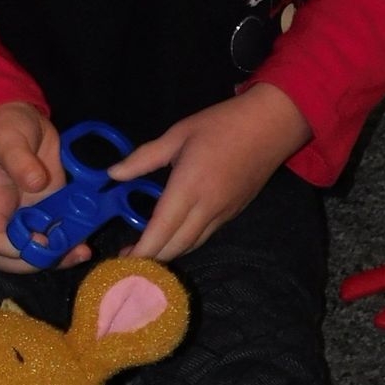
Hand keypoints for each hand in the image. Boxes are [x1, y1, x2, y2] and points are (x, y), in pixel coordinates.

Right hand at [0, 101, 90, 273]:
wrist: (22, 118)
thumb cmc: (5, 128)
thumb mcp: (9, 140)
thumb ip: (20, 161)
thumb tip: (36, 183)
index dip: (15, 249)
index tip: (39, 238)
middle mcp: (9, 217)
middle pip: (14, 258)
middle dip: (38, 261)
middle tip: (63, 250)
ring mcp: (31, 215)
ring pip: (39, 252)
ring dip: (60, 256)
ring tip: (82, 250)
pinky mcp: (52, 208)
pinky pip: (60, 235)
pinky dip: (73, 242)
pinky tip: (88, 238)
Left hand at [108, 85, 311, 260]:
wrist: (272, 125)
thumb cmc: (221, 125)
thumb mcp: (177, 135)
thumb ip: (143, 158)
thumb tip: (112, 173)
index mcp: (189, 187)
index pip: (161, 229)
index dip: (142, 249)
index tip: (123, 259)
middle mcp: (207, 207)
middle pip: (176, 246)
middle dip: (152, 258)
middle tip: (129, 259)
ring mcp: (223, 213)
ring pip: (192, 245)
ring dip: (169, 253)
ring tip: (147, 253)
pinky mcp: (234, 213)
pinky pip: (205, 236)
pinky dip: (186, 243)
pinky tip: (172, 237)